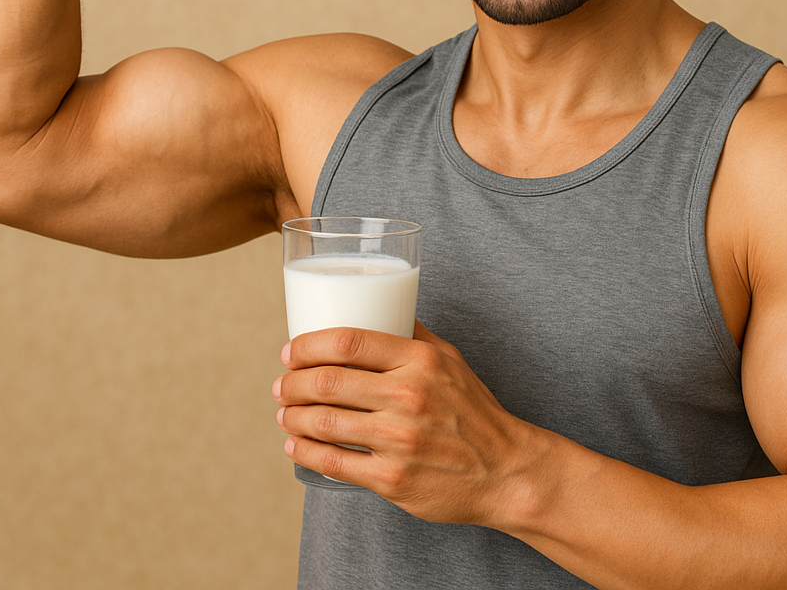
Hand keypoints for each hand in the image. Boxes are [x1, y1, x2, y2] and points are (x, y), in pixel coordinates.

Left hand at [272, 322, 535, 524]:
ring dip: (292, 417)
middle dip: (292, 382)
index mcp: (420, 360)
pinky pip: (334, 463)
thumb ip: (412, 334)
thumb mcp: (450, 359)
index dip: (309, 345)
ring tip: (284, 414)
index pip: (349, 341)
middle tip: (282, 384)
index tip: (290, 350)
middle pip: (328, 381)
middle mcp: (409, 396)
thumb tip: (378, 307)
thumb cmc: (473, 410)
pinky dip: (305, 453)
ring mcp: (399, 440)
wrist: (505, 469)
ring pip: (323, 422)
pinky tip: (295, 446)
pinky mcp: (393, 478)